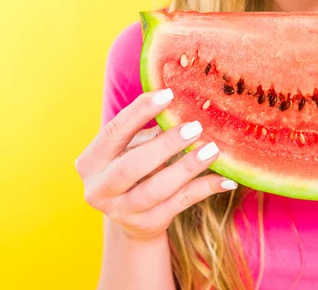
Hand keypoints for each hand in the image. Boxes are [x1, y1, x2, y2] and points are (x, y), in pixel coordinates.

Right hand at [75, 89, 236, 240]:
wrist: (133, 218)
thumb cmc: (134, 169)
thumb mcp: (132, 148)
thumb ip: (149, 129)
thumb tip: (184, 102)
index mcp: (91, 162)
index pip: (113, 132)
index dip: (139, 112)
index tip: (168, 94)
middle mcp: (100, 190)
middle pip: (132, 166)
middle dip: (165, 145)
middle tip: (195, 126)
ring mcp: (123, 211)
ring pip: (157, 189)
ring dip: (187, 167)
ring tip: (212, 150)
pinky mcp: (149, 224)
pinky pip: (181, 203)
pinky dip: (204, 189)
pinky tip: (226, 179)